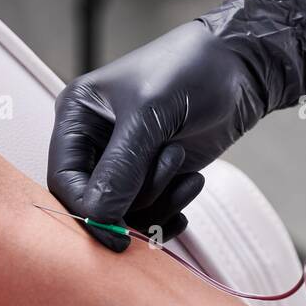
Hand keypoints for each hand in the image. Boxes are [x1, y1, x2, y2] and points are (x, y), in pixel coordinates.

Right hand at [47, 0, 305, 251]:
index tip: (116, 235)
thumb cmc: (191, 71)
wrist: (240, 69)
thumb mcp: (150, 114)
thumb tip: (98, 215)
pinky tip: (194, 181)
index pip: (64, 181)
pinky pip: (153, 213)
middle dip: (134, 200)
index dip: (87, 212)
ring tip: (181, 158)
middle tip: (170, 173)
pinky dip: (173, 207)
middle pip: (96, 202)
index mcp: (78, 116)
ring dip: (160, 199)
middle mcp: (96, 142)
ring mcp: (126, 162)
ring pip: (127, 212)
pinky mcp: (155, 177)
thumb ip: (121, 167)